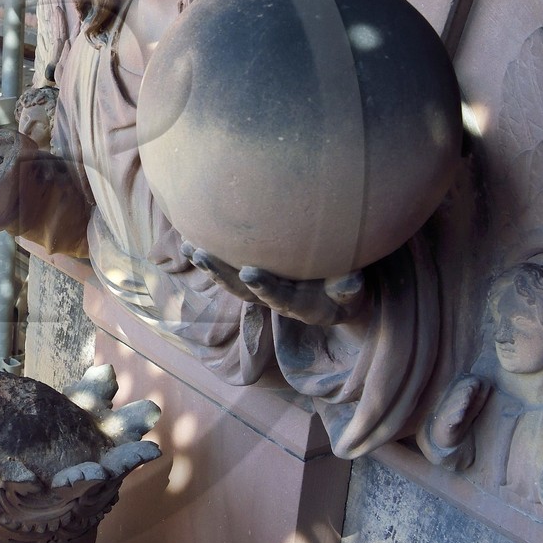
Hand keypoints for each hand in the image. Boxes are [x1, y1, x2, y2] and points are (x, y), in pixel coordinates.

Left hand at [181, 241, 366, 325]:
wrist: (339, 298)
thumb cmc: (348, 292)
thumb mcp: (354, 294)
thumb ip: (350, 289)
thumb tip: (349, 280)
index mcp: (300, 305)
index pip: (279, 297)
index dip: (265, 286)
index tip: (249, 272)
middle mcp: (274, 299)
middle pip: (243, 290)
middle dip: (221, 273)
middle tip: (200, 255)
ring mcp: (262, 289)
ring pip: (231, 281)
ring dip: (209, 266)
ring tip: (187, 247)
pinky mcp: (254, 278)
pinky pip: (229, 267)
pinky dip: (212, 255)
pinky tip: (192, 236)